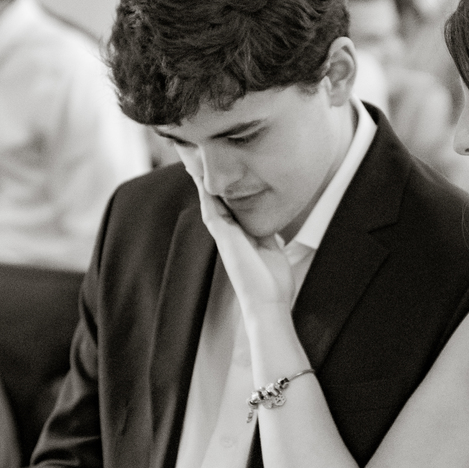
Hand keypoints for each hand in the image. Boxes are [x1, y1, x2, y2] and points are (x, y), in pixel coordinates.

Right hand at [190, 167, 294, 311]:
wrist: (267, 302)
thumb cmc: (273, 283)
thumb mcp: (273, 251)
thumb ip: (268, 236)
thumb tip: (271, 224)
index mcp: (242, 240)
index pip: (232, 212)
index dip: (227, 195)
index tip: (225, 178)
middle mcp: (230, 238)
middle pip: (217, 206)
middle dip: (211, 187)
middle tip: (201, 165)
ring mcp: (225, 238)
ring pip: (210, 206)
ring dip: (203, 187)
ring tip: (195, 167)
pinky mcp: (224, 239)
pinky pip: (211, 212)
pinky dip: (205, 195)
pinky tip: (200, 179)